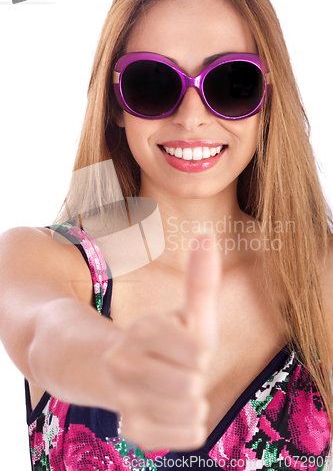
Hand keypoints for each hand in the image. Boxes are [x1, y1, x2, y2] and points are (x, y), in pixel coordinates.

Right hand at [106, 234, 220, 450]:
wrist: (117, 372)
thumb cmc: (163, 339)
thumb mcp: (184, 310)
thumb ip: (200, 277)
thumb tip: (207, 235)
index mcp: (142, 329)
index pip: (199, 349)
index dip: (199, 349)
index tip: (183, 343)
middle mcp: (124, 364)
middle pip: (193, 383)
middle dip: (195, 376)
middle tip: (177, 368)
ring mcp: (124, 399)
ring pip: (193, 410)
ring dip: (194, 401)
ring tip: (172, 388)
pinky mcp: (133, 432)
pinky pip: (190, 435)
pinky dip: (189, 424)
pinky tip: (169, 410)